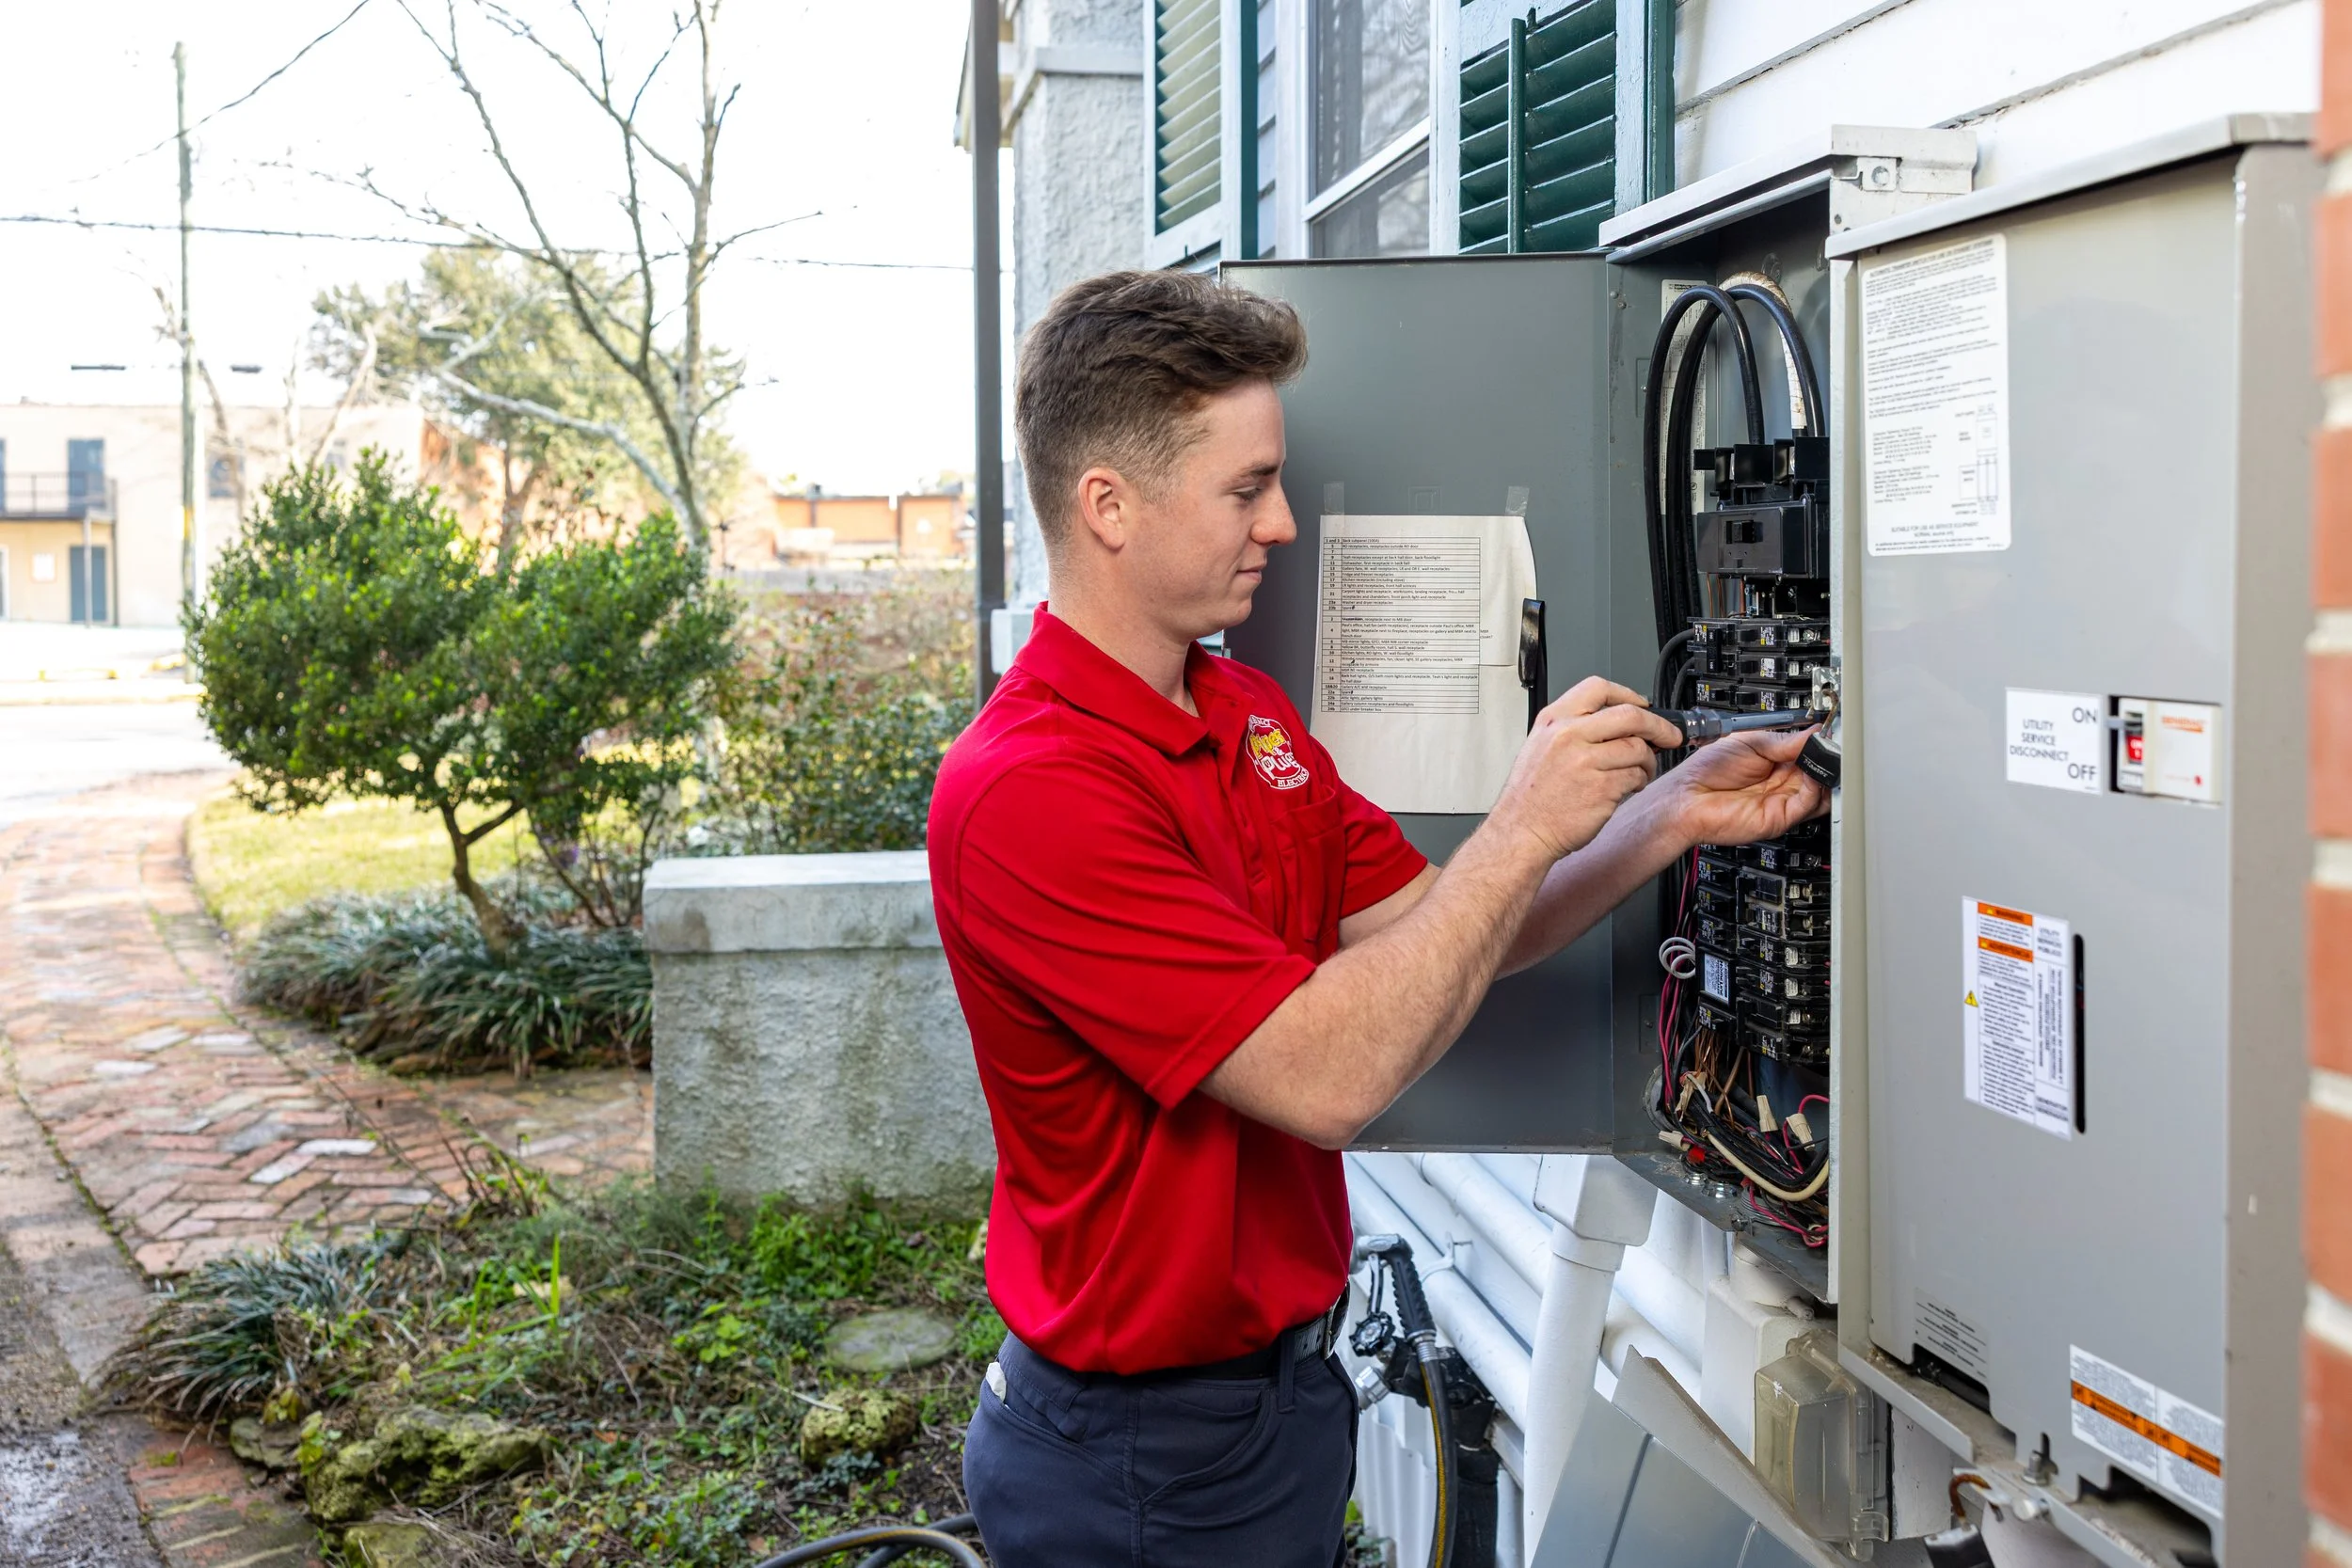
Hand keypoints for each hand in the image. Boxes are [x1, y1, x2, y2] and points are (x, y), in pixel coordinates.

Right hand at [1490, 676, 1684, 861]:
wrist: (1521, 831)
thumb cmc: (1531, 796)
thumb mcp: (1541, 746)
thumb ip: (1574, 728)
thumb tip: (1618, 721)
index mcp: (1554, 720)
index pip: (1599, 689)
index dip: (1629, 695)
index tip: (1644, 705)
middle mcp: (1569, 735)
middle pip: (1630, 716)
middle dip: (1658, 726)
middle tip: (1669, 735)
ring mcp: (1585, 761)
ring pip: (1638, 748)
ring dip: (1647, 761)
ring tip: (1639, 772)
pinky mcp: (1601, 788)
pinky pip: (1635, 776)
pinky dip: (1638, 782)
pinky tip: (1628, 788)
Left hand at [1660, 728, 1827, 848]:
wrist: (1688, 797)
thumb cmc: (1707, 770)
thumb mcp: (1751, 743)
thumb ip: (1786, 742)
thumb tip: (1815, 733)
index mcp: (1775, 760)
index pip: (1809, 753)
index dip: (1822, 744)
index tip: (1834, 733)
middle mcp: (1781, 782)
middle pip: (1818, 772)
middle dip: (1829, 759)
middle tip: (1836, 746)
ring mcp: (1782, 801)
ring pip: (1819, 791)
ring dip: (1827, 775)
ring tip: (1827, 758)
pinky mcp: (1780, 818)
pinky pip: (1808, 805)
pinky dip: (1816, 789)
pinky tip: (1811, 774)